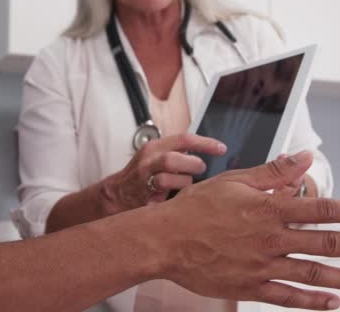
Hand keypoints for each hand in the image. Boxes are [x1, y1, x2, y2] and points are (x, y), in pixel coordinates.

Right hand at [102, 133, 225, 212]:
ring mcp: (144, 179)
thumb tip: (204, 152)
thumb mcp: (157, 156)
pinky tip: (173, 199)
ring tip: (184, 185)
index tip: (222, 149)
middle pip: (174, 159)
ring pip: (168, 179)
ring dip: (183, 184)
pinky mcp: (143, 196)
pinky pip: (163, 198)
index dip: (206, 143)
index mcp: (155, 147)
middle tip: (200, 169)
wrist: (117, 193)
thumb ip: (177, 153)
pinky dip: (173, 200)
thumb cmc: (142, 174)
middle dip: (192, 165)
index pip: (184, 139)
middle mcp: (148, 160)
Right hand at [153, 151, 339, 309]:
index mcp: (268, 209)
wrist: (164, 239)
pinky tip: (332, 302)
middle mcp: (270, 238)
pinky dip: (311, 301)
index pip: (321, 208)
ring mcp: (261, 265)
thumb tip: (303, 158)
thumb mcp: (234, 181)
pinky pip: (287, 296)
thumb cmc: (195, 208)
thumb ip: (273, 172)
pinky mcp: (249, 286)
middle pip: (326, 243)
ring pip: (312, 272)